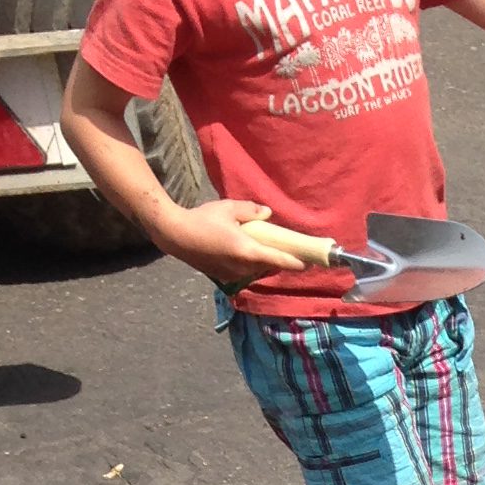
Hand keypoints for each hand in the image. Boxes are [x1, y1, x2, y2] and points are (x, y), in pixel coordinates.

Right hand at [161, 194, 322, 288]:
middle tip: (288, 248)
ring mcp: (233, 275)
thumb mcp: (228, 208)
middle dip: (280, 259)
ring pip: (257, 270)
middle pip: (270, 266)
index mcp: (248, 251)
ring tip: (265, 247)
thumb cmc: (202, 219)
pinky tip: (245, 251)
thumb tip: (267, 213)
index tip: (310, 263)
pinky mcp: (224, 277)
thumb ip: (250, 210)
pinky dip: (250, 264)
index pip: (279, 260)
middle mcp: (243, 268)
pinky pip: (245, 272)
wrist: (175, 236)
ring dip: (264, 261)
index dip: (296, 262)